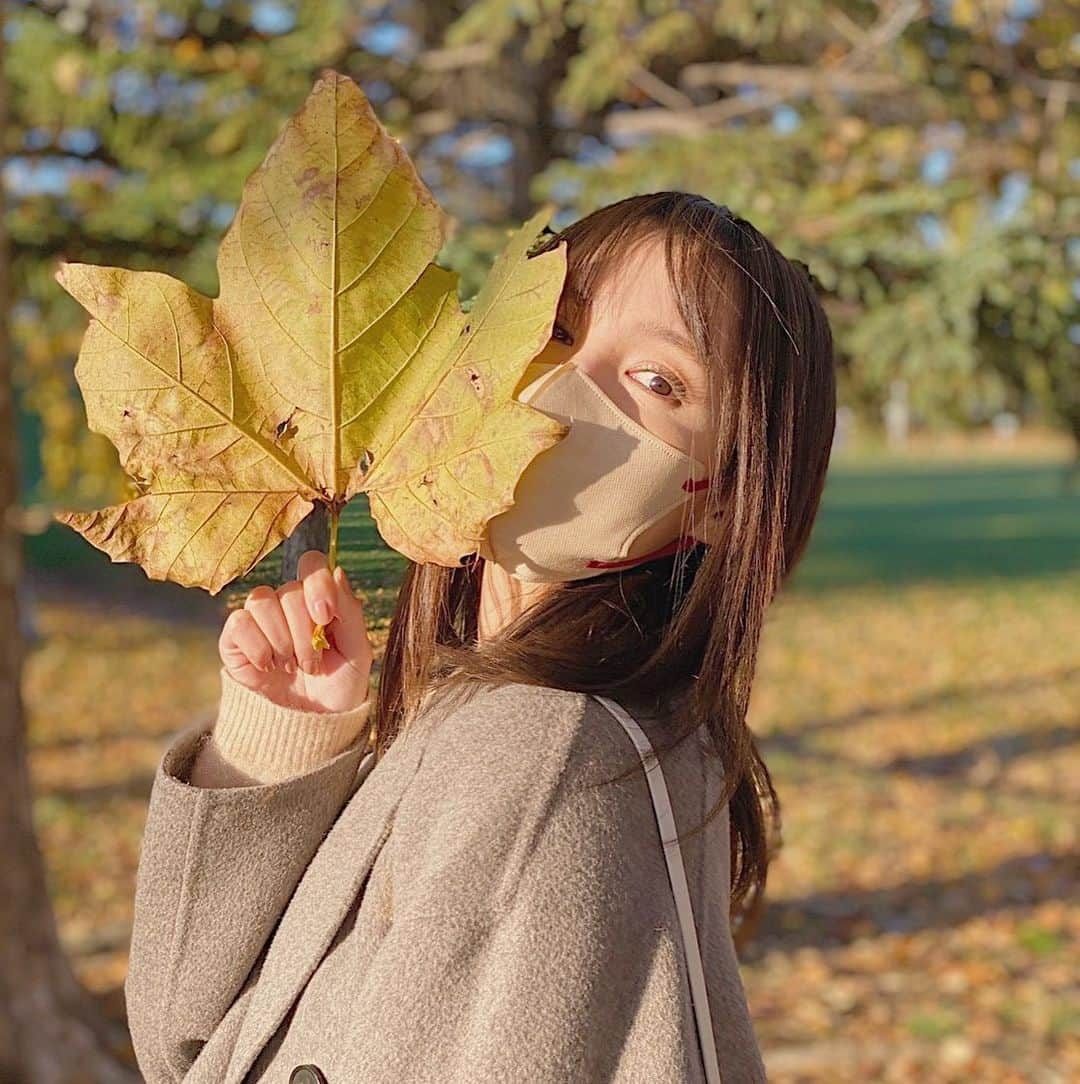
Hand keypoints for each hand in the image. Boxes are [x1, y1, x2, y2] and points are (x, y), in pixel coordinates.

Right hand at [219, 550, 373, 712]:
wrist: (312, 726)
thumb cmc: (340, 686)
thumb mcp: (358, 651)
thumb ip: (350, 612)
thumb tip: (337, 571)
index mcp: (319, 599)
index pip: (311, 563)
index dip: (316, 583)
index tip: (325, 616)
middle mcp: (287, 604)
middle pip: (288, 591)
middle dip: (304, 632)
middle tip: (312, 663)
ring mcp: (260, 621)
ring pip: (261, 601)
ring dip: (281, 640)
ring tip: (291, 667)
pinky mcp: (235, 641)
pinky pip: (238, 622)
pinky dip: (257, 647)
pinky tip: (268, 667)